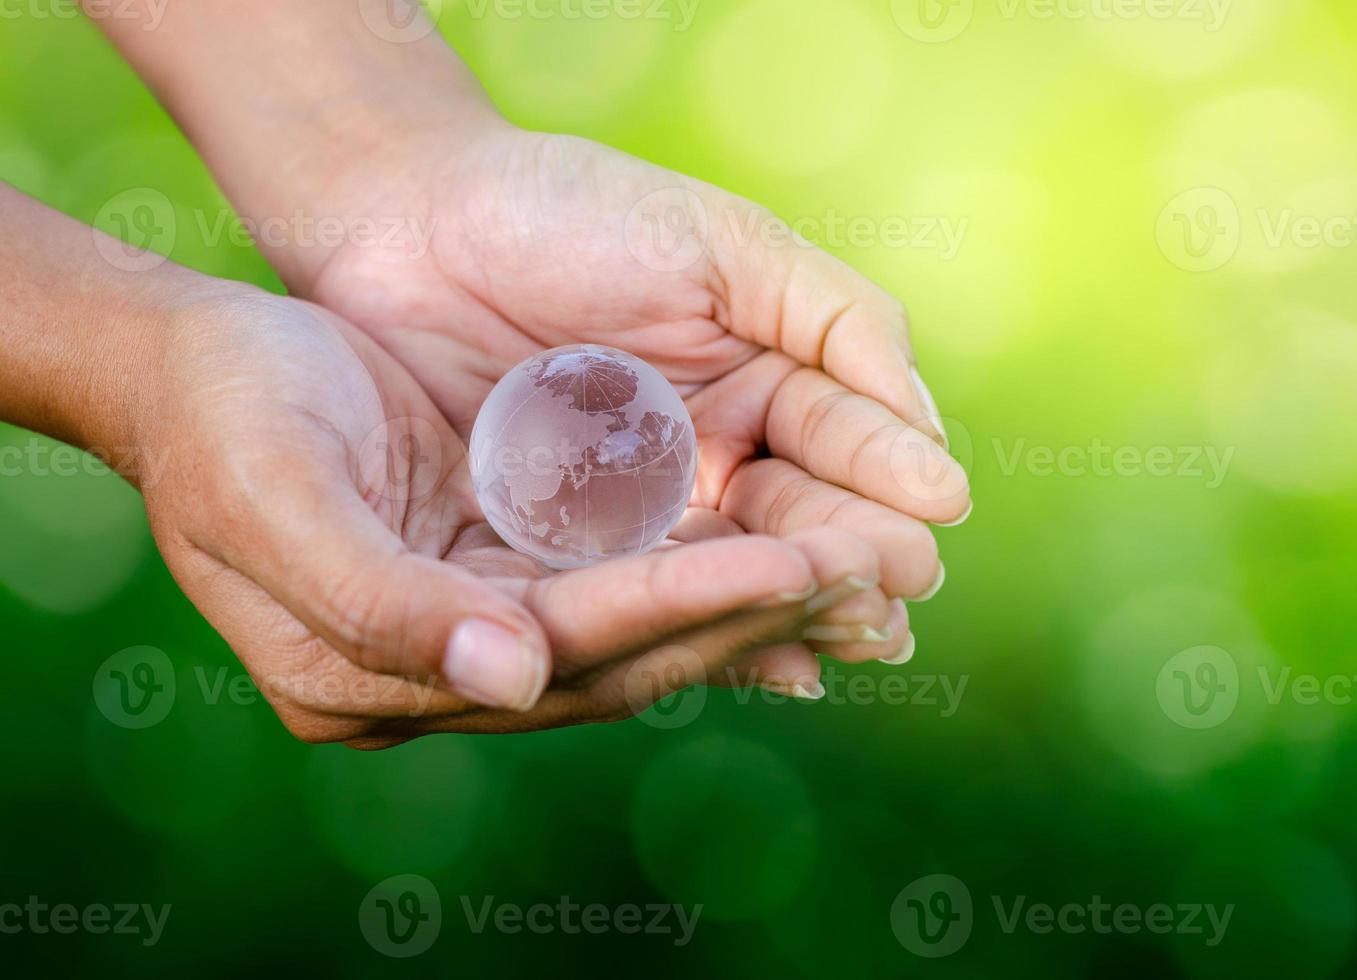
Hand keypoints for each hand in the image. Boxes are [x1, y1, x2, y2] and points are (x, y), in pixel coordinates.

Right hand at [136, 285, 908, 746]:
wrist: (189, 364)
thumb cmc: (221, 420)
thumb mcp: (275, 504)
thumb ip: (383, 605)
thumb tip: (511, 682)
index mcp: (381, 676)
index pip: (566, 650)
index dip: (679, 606)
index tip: (790, 564)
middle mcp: (451, 668)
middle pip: (630, 653)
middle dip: (752, 612)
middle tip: (871, 570)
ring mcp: (488, 621)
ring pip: (651, 623)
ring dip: (758, 594)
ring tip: (867, 562)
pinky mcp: (514, 568)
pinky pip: (637, 579)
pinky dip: (718, 563)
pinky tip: (801, 545)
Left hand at [284, 124, 970, 605]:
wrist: (406, 221)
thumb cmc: (569, 210)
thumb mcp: (724, 243)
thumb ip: (836, 319)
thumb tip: (928, 428)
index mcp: (767, 383)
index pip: (847, 439)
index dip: (890, 470)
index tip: (939, 503)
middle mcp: (719, 460)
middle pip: (803, 521)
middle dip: (858, 550)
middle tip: (904, 584)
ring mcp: (646, 516)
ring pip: (734, 572)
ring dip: (797, 606)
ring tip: (855, 635)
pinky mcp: (569, 557)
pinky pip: (642, 601)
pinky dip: (703, 632)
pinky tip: (767, 662)